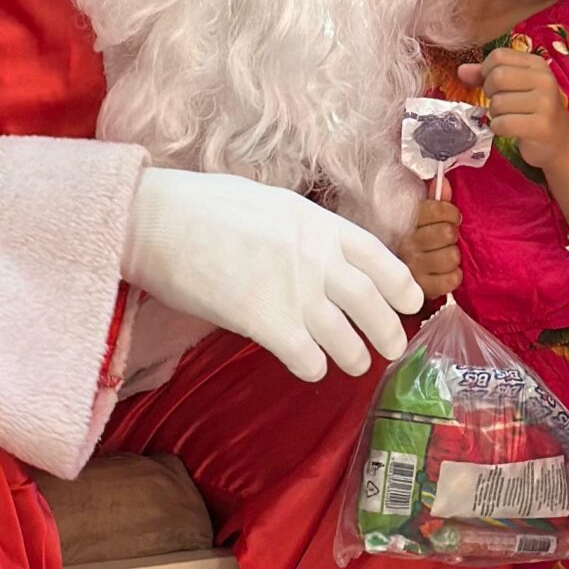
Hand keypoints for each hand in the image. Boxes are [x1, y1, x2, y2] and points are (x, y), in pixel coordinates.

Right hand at [121, 167, 420, 383]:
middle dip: (388, 333)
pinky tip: (308, 366)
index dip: (400, 285)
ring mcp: (295, 292)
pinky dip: (314, 368)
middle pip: (373, 305)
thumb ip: (302, 228)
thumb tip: (318, 248)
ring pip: (347, 341)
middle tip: (390, 349)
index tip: (410, 302)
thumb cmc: (203, 206)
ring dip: (354, 357)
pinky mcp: (267, 324)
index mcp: (319, 224)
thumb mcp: (270, 201)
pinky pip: (309, 360)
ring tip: (351, 363)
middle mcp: (317, 259)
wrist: (158, 221)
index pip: (380, 258)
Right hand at [399, 195, 462, 298]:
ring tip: (444, 257)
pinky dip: (453, 276)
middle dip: (452, 235)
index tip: (451, 218)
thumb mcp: (418, 221)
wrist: (390, 282)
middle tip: (447, 240)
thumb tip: (444, 183)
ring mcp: (413, 269)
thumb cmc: (412, 245)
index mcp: (405, 223)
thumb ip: (434, 201)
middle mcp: (407, 245)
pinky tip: (444, 273)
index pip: (436, 208)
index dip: (450, 212)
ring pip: (451, 256)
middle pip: (446, 232)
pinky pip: (452, 279)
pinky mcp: (422, 290)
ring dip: (452, 256)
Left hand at [460, 50, 568, 171]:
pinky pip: (503, 124)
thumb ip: (487, 75)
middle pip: (497, 77)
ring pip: (498, 103)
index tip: (495, 86)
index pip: (498, 55)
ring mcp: (545, 103)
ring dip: (495, 114)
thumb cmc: (533, 111)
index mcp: (537, 64)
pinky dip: (499, 129)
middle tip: (501, 104)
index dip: (487, 71)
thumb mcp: (515, 87)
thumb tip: (462, 71)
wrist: (561, 141)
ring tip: (509, 117)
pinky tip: (510, 130)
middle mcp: (544, 79)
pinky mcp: (541, 126)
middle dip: (490, 93)